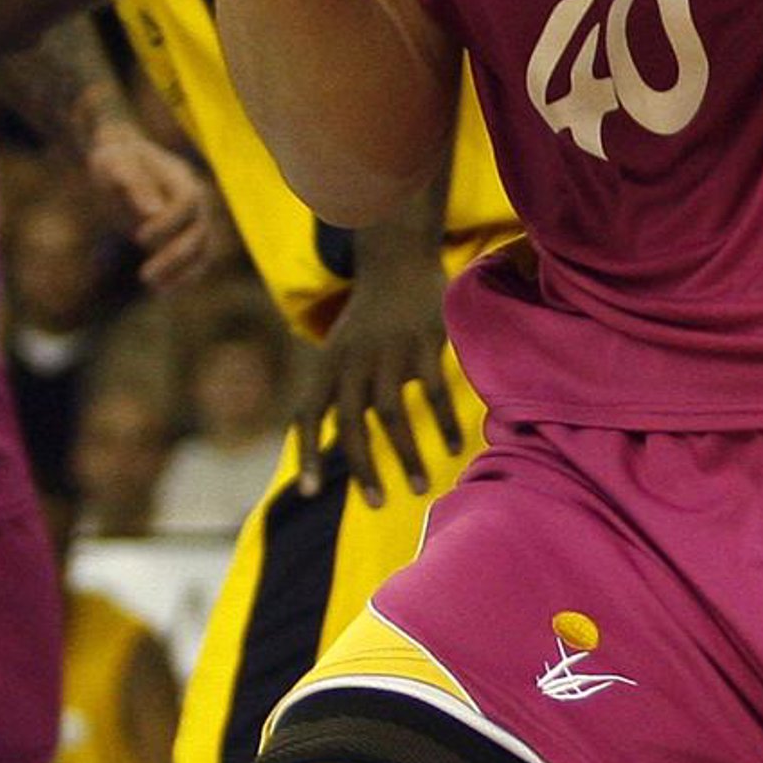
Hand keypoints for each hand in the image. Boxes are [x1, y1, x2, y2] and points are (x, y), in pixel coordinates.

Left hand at [82, 118, 228, 289]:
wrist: (121, 162)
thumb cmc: (116, 160)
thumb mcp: (117, 166)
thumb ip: (135, 185)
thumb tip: (152, 212)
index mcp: (181, 177)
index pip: (188, 202)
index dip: (168, 223)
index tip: (138, 238)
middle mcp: (195, 199)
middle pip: (200, 231)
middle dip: (175, 256)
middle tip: (145, 277)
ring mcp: (192, 219)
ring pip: (203, 250)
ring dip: (184, 273)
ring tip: (156, 290)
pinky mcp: (182, 235)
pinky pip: (194, 260)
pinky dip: (183, 277)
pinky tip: (160, 291)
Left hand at [292, 245, 463, 507]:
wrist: (397, 260)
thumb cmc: (367, 320)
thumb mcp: (338, 351)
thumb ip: (334, 394)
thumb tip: (328, 449)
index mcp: (327, 365)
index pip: (307, 415)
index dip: (307, 454)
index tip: (311, 494)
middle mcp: (353, 360)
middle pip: (350, 422)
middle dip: (362, 467)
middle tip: (376, 503)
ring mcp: (389, 350)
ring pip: (391, 413)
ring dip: (406, 453)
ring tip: (420, 487)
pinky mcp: (424, 341)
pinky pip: (433, 391)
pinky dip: (444, 422)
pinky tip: (455, 447)